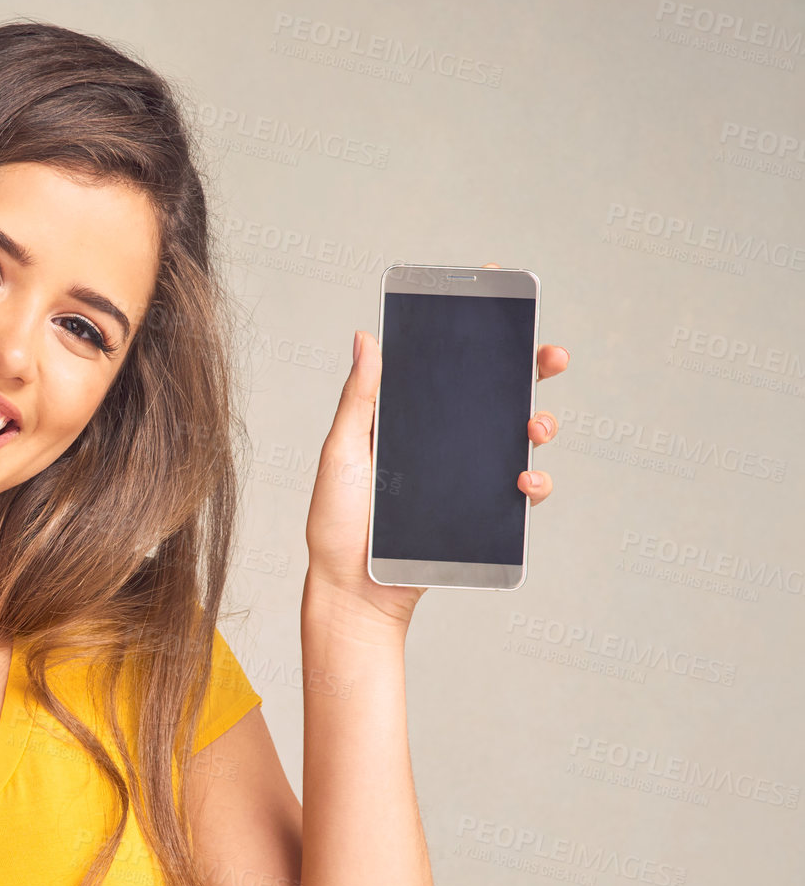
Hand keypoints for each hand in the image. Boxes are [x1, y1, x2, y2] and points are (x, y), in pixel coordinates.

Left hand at [303, 262, 568, 630]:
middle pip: (494, 395)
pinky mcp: (478, 514)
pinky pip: (519, 494)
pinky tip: (526, 482)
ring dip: (539, 423)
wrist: (353, 589)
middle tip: (549, 355)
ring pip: (516, 439)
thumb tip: (367, 337)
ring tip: (535, 425)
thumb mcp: (340, 453)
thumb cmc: (335, 523)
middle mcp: (440, 444)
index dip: (475, 331)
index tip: (501, 296)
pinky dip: (534, 483)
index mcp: (406, 419)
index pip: (445, 367)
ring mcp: (463, 478)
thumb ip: (358, 399)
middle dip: (530, 368)